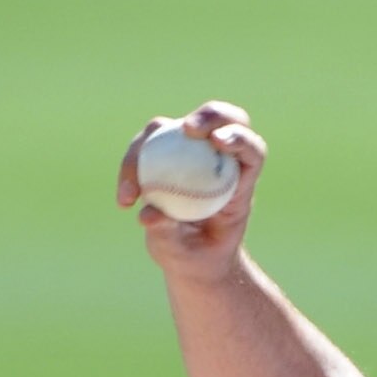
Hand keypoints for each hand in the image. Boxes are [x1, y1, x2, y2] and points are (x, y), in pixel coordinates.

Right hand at [116, 101, 266, 281]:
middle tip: (187, 129)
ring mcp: (191, 152)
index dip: (239, 137)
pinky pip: (146, 146)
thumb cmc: (198, 258)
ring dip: (147, 146)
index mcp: (239, 183)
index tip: (218, 141)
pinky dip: (131, 167)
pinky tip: (126, 199)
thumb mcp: (187, 254)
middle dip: (208, 115)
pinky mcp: (166, 153)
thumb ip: (170, 234)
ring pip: (174, 127)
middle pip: (222, 119)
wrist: (189, 260)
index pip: (250, 149)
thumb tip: (147, 215)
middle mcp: (218, 160)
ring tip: (132, 193)